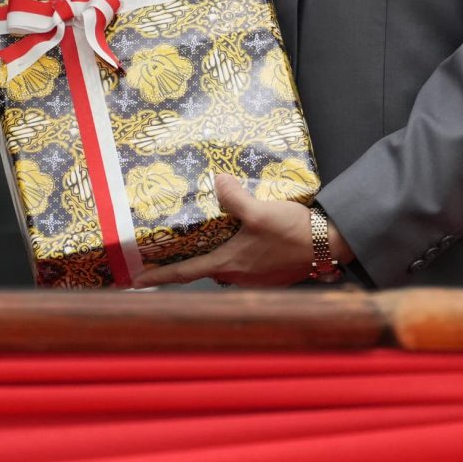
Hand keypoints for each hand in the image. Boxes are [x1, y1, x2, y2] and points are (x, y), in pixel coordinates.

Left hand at [135, 176, 348, 288]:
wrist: (328, 245)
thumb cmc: (292, 232)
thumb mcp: (260, 211)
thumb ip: (235, 197)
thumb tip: (217, 181)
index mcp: (230, 264)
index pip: (186, 273)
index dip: (159, 277)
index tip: (135, 280)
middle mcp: (239, 276)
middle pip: (204, 268)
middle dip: (185, 262)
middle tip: (168, 249)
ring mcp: (255, 276)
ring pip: (224, 265)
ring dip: (212, 254)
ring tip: (204, 237)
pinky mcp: (269, 272)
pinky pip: (242, 263)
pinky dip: (233, 252)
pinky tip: (238, 236)